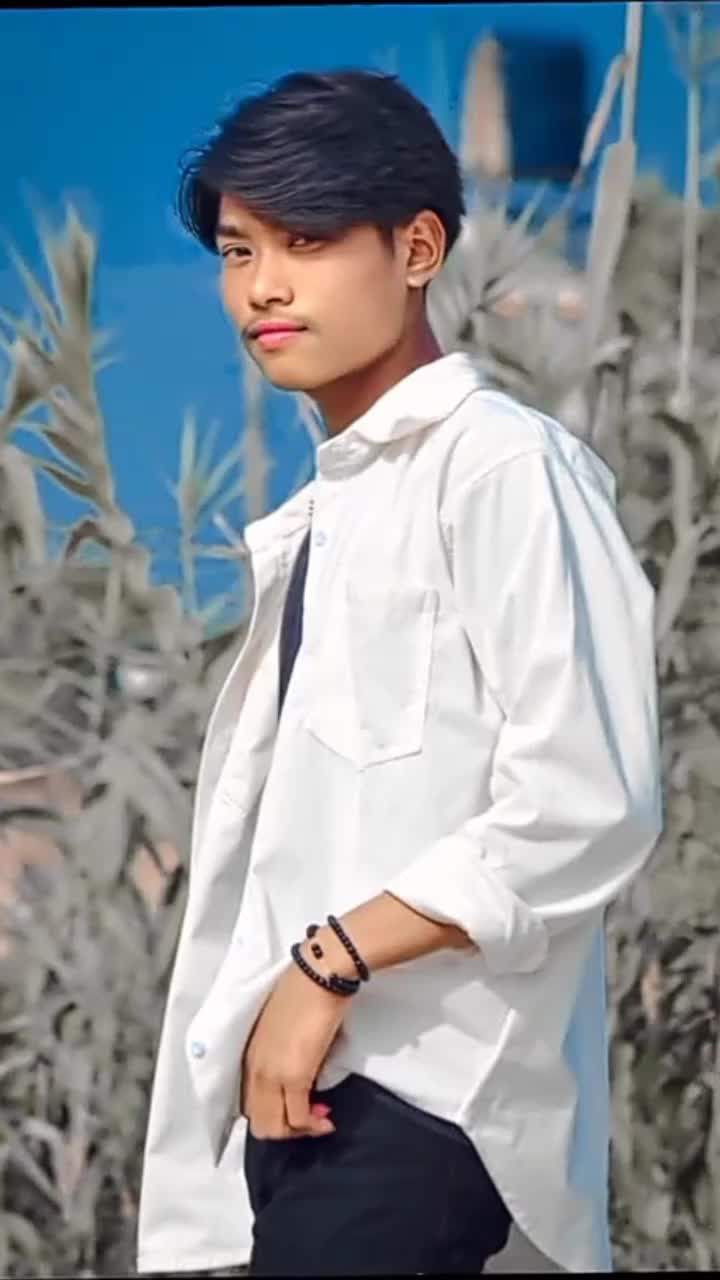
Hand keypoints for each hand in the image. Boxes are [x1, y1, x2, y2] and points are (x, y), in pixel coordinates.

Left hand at [241, 951, 347, 1139]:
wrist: (319, 973)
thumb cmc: (307, 992)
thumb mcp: (286, 1030)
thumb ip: (287, 1057)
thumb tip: (307, 1076)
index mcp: (249, 1056)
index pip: (249, 1104)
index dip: (274, 1114)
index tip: (297, 1109)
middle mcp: (254, 1069)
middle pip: (258, 1123)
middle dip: (285, 1130)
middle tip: (310, 1119)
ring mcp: (271, 1074)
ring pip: (274, 1127)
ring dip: (299, 1131)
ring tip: (321, 1120)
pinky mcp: (294, 1076)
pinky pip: (298, 1117)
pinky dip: (313, 1125)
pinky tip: (327, 1119)